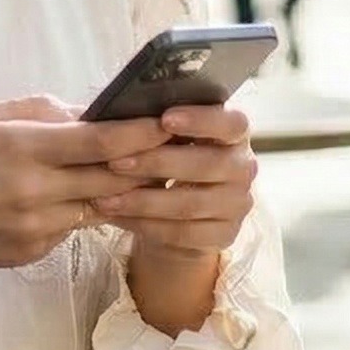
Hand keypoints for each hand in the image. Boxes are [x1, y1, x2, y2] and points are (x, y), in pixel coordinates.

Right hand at [0, 98, 185, 325]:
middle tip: (172, 147)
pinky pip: (72, 227)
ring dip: (120, 189)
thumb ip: (39, 111)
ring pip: (100, 206)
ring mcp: (36, 227)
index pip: (101, 141)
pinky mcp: (33, 251)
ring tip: (138, 170)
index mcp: (21, 149)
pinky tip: (76, 197)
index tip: (169, 121)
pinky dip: (81, 210)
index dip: (142, 132)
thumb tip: (90, 110)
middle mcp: (34, 191)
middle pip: (113, 178)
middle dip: (145, 162)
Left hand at [96, 102, 257, 260]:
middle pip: (207, 164)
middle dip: (157, 163)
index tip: (165, 119)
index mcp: (234, 132)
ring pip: (190, 204)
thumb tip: (123, 113)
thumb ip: (158, 124)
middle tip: (115, 162)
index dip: (201, 120)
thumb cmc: (167, 161)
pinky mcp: (225, 235)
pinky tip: (118, 217)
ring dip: (143, 201)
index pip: (232, 123)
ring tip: (106, 198)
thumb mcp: (166, 139)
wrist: (176, 212)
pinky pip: (183, 233)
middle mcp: (243, 167)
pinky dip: (145, 225)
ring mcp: (238, 204)